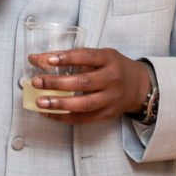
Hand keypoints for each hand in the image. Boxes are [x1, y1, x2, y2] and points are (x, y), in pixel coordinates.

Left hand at [27, 48, 150, 122]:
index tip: (49, 60)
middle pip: (84, 82)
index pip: (87, 57)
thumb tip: (37, 59)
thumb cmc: (112, 67)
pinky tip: (49, 114)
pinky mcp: (107, 115)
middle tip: (36, 82)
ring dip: (59, 104)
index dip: (68, 58)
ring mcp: (110, 99)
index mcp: (109, 59)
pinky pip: (84, 119)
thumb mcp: (97, 56)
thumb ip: (70, 57)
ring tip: (40, 102)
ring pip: (84, 104)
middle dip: (57, 83)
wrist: (139, 87)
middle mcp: (112, 79)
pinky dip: (64, 117)